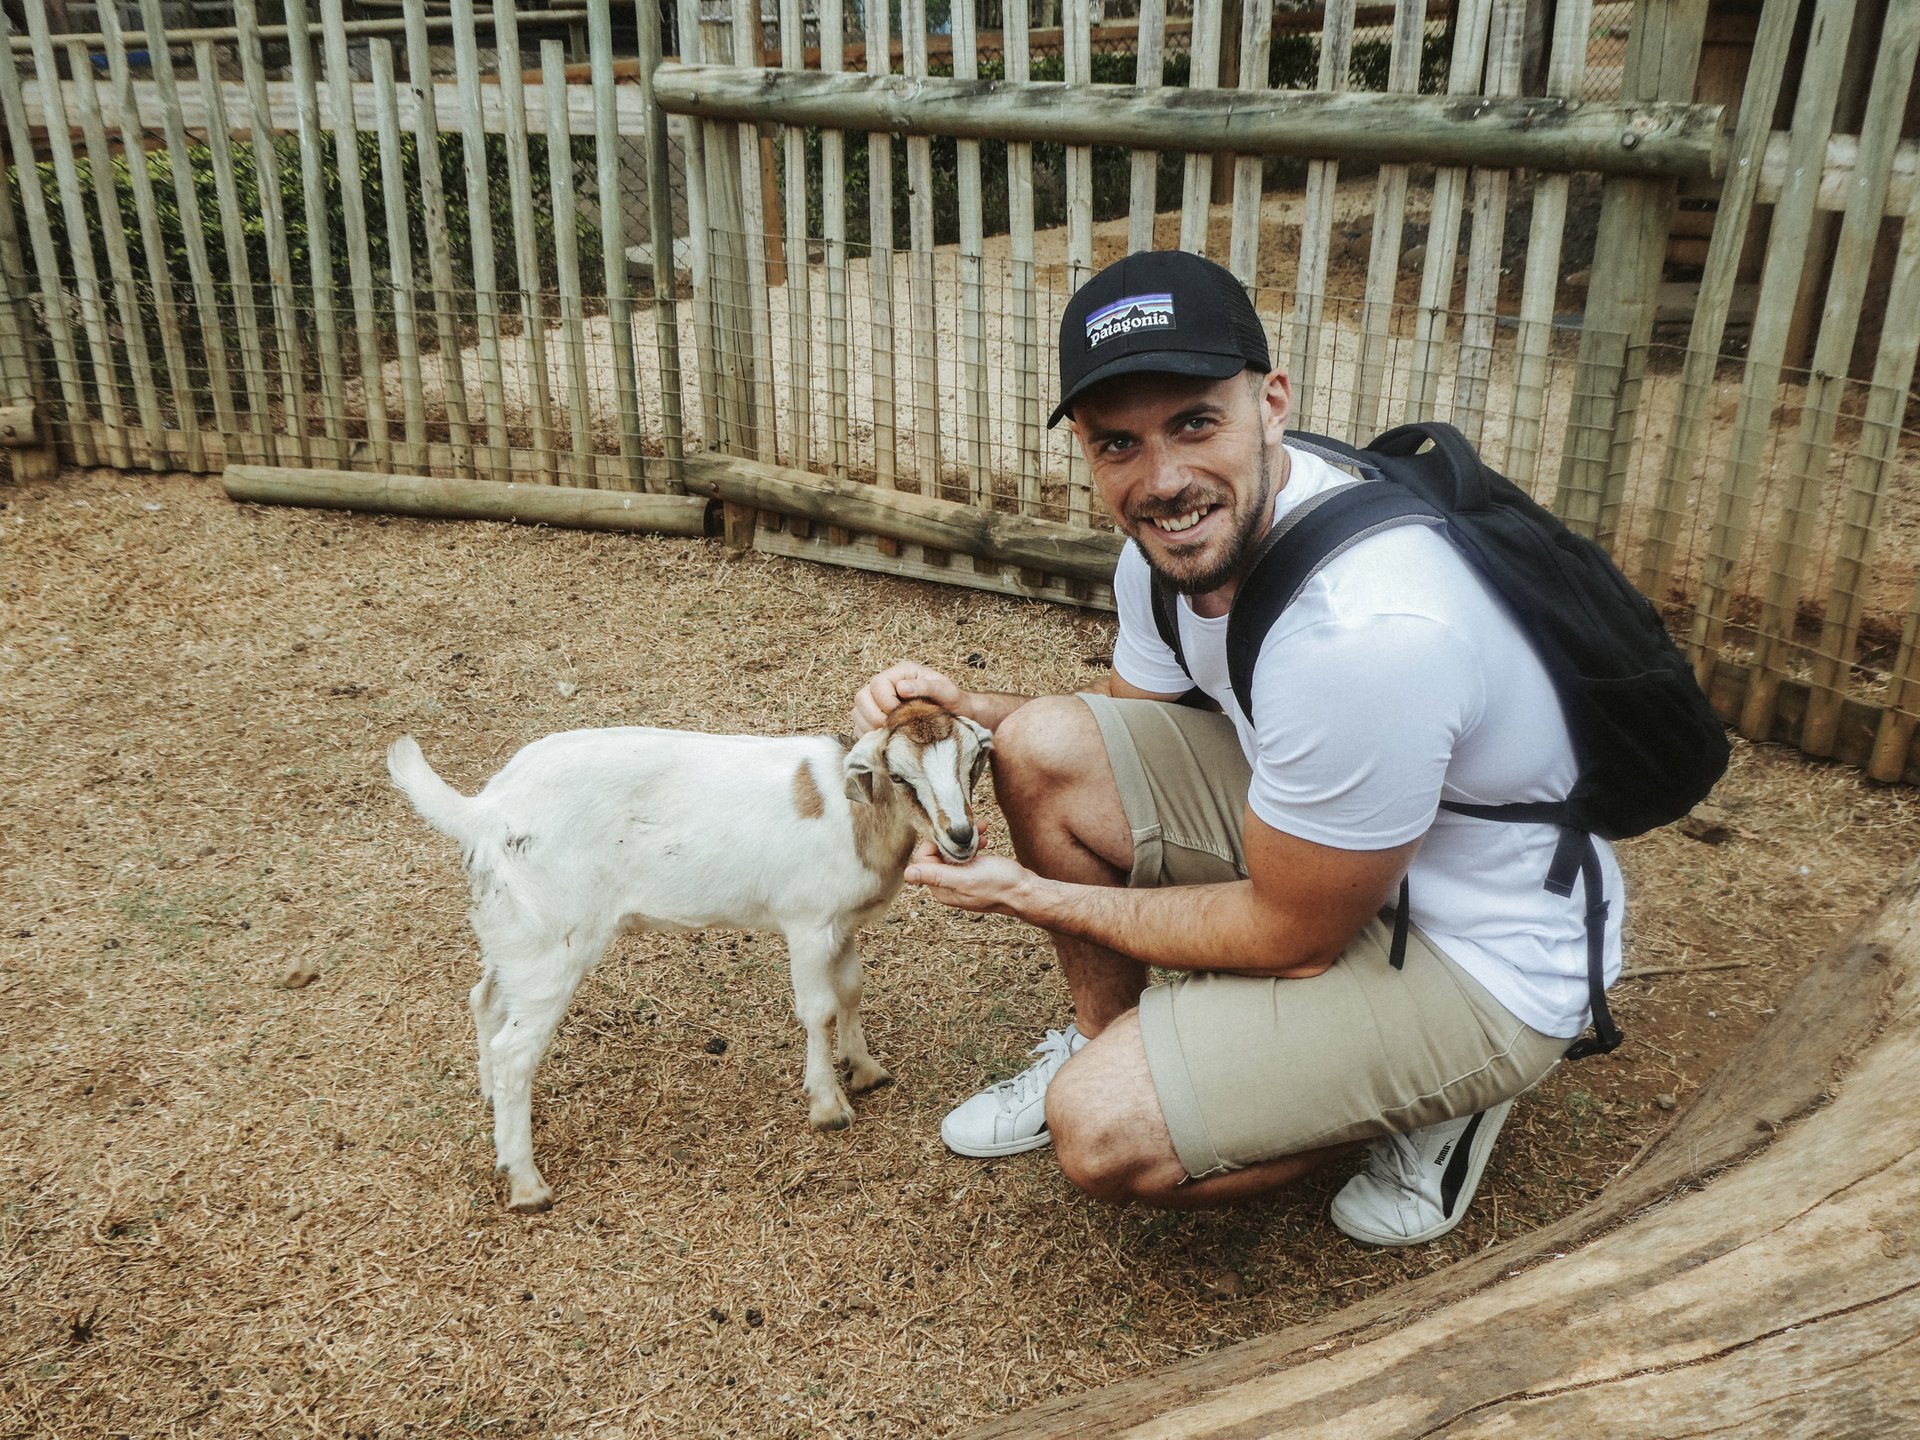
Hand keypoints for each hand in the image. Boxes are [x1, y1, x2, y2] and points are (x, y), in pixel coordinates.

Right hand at [851, 661, 964, 734]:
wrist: (960, 717)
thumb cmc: (955, 702)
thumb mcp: (947, 691)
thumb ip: (927, 687)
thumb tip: (902, 687)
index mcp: (901, 673)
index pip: (878, 683)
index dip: (885, 701)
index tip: (900, 713)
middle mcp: (887, 686)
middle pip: (861, 697)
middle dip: (874, 716)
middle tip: (892, 727)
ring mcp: (879, 704)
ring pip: (857, 713)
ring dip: (869, 726)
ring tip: (890, 734)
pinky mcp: (877, 721)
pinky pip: (859, 728)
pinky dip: (868, 736)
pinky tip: (885, 739)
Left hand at [902, 842, 1033, 915]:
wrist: (1026, 891)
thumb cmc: (999, 885)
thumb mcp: (966, 877)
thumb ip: (936, 875)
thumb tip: (907, 874)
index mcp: (941, 889)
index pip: (923, 860)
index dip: (936, 843)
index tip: (952, 834)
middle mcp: (948, 886)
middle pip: (937, 854)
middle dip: (952, 838)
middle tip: (970, 828)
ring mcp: (962, 880)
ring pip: (953, 852)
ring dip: (964, 839)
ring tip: (980, 831)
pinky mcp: (974, 874)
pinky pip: (966, 856)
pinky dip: (973, 845)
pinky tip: (984, 839)